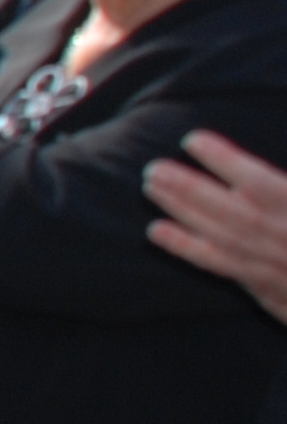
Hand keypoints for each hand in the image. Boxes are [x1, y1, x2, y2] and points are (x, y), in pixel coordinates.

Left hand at [148, 130, 286, 327]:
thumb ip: (286, 187)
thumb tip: (254, 175)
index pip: (260, 183)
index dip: (226, 161)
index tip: (194, 139)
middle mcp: (285, 237)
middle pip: (229, 210)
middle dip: (189, 188)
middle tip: (153, 167)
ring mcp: (272, 263)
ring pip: (219, 235)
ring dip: (181, 210)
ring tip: (150, 185)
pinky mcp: (264, 283)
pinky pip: (221, 265)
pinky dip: (187, 249)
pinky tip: (156, 232)